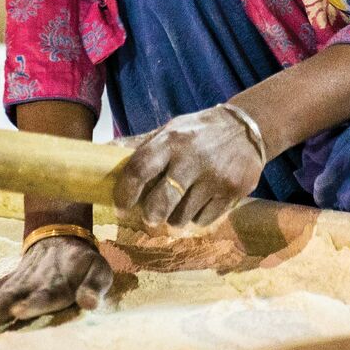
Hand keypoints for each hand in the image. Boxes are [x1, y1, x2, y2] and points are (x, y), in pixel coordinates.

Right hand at [0, 234, 112, 333]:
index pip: (44, 295)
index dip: (33, 302)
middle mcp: (26, 285)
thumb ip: (94, 287)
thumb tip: (89, 303)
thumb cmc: (82, 264)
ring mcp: (8, 286)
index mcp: (54, 284)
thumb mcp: (98, 271)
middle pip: (7, 300)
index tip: (18, 309)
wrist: (60, 240)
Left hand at [115, 104, 265, 229]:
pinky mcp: (233, 191)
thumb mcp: (170, 131)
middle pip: (160, 203)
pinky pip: (204, 220)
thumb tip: (102, 153)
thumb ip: (140, 145)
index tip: (121, 206)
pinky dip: (198, 217)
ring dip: (176, 217)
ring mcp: (215, 176)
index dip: (125, 193)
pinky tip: (202, 201)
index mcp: (172, 140)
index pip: (139, 169)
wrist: (248, 129)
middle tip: (151, 216)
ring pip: (182, 217)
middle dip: (151, 215)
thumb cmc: (199, 132)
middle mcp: (193, 158)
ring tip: (182, 203)